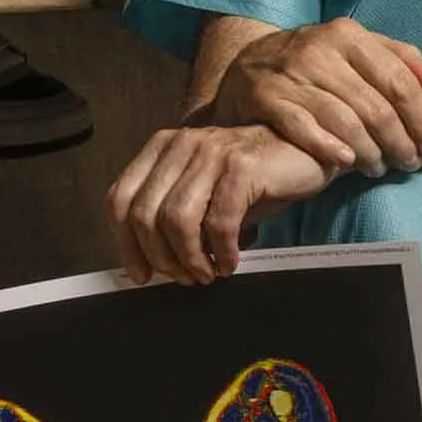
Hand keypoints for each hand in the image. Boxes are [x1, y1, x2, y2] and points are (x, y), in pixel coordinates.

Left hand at [106, 123, 333, 283]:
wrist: (302, 151)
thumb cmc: (251, 179)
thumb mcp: (203, 191)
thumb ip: (173, 214)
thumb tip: (148, 264)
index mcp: (162, 148)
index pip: (119, 198)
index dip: (126, 243)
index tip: (141, 273)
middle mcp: (181, 144)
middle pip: (143, 213)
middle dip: (160, 257)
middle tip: (182, 277)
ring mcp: (211, 151)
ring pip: (176, 219)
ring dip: (189, 258)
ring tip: (204, 274)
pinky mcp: (242, 166)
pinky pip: (219, 221)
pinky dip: (220, 251)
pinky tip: (228, 262)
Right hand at [206, 20, 421, 173]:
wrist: (247, 63)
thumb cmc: (313, 62)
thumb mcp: (350, 47)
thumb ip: (393, 55)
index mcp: (347, 35)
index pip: (399, 82)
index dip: (421, 118)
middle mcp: (319, 50)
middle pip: (376, 107)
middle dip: (400, 142)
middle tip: (409, 163)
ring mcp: (291, 74)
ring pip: (345, 122)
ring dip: (370, 153)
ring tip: (380, 169)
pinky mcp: (266, 97)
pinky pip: (303, 127)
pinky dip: (328, 147)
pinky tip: (346, 162)